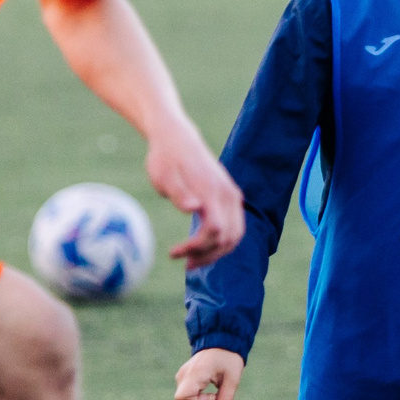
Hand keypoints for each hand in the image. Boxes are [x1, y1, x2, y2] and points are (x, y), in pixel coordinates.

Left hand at [147, 121, 242, 266]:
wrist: (176, 138)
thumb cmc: (165, 158)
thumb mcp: (164, 176)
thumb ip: (179, 194)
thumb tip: (194, 208)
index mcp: (212, 191)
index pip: (215, 230)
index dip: (196, 247)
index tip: (173, 252)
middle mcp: (228, 195)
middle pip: (228, 238)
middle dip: (206, 255)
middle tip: (183, 262)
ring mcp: (232, 196)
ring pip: (235, 236)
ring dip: (215, 253)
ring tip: (192, 261)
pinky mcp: (230, 197)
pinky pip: (234, 227)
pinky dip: (221, 243)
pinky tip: (201, 247)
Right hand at [174, 348, 245, 399]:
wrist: (221, 342)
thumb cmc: (228, 359)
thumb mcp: (232, 380)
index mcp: (195, 374)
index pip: (182, 398)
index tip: (213, 396)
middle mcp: (183, 377)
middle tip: (216, 398)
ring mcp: (181, 378)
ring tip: (214, 396)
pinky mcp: (183, 381)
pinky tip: (209, 394)